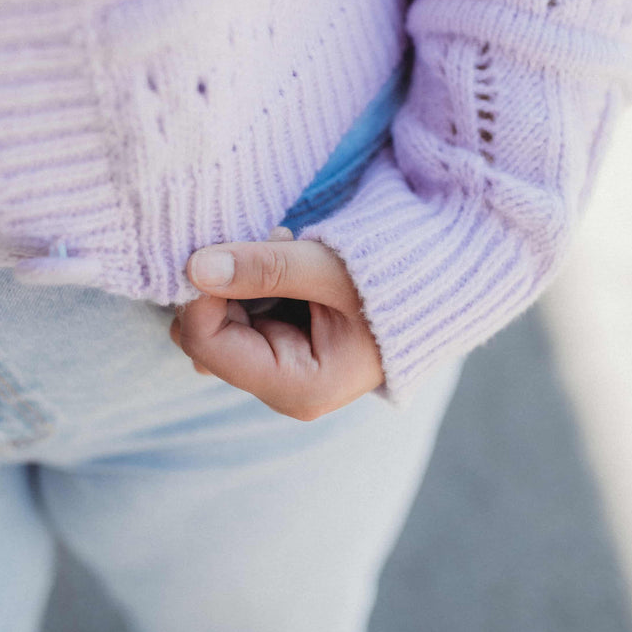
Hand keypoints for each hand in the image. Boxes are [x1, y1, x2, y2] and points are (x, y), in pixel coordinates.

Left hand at [169, 227, 385, 419]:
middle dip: (221, 287)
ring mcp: (280, 370)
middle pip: (205, 338)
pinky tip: (285, 258)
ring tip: (285, 246)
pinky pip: (238, 316)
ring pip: (217, 325)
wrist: (436, 288)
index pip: (208, 344)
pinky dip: (249, 283)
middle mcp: (281, 389)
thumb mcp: (328, 269)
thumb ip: (264, 268)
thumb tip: (194, 268)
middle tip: (269, 243)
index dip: (200, 295)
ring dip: (235, 281)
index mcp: (297, 387)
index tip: (219, 246)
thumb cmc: (391, 284)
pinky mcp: (281, 348)